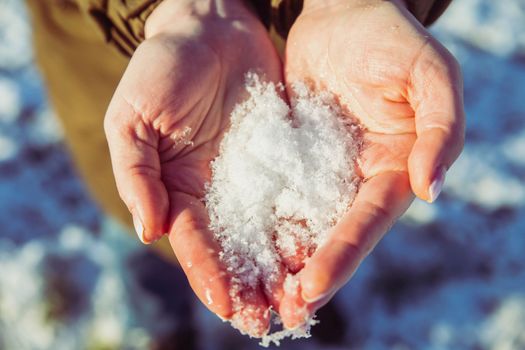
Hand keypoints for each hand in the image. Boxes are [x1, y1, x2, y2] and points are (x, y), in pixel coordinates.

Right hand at [104, 0, 281, 335]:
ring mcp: (250, 177)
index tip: (229, 308)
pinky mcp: (281, 156)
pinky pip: (293, 196)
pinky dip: (303, 227)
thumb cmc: (162, 67)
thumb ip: (138, 174)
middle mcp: (215, 192)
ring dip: (280, 268)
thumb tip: (148, 231)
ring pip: (267, 233)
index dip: (210, 277)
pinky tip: (318, 251)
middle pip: (234, 249)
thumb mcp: (134, 119)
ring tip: (298, 300)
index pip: (194, 244)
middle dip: (249, 286)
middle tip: (269, 320)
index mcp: (176, 189)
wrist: (209, 26)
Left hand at [280, 0, 464, 327]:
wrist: (343, 14)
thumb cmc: (392, 39)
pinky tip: (235, 246)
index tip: (311, 287)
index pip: (366, 223)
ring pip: (298, 223)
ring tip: (252, 294)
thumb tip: (429, 188)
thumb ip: (441, 129)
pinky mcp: (289, 156)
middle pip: (330, 236)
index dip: (341, 255)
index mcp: (392, 169)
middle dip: (306, 274)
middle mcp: (356, 180)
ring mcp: (321, 171)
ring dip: (278, 260)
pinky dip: (258, 221)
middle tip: (277, 311)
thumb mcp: (431, 74)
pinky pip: (273, 192)